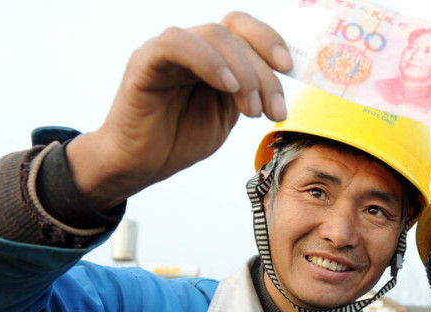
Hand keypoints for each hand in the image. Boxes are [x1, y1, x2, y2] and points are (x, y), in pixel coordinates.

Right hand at [66, 12, 291, 209]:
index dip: (270, 40)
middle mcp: (192, 46)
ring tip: (251, 110)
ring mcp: (167, 50)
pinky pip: (177, 44)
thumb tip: (282, 78)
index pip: (244, 29)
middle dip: (264, 74)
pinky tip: (226, 86)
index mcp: (213, 56)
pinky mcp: (145, 61)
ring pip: (214, 36)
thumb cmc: (181, 138)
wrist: (141, 164)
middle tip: (272, 112)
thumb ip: (249, 92)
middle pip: (236, 35)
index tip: (289, 68)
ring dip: (243, 72)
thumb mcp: (228, 114)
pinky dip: (208, 60)